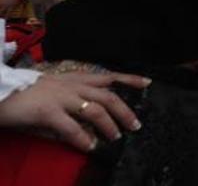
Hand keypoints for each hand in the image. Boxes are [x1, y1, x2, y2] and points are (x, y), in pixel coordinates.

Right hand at [0, 71, 149, 151]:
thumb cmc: (24, 95)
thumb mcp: (53, 93)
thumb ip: (72, 103)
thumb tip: (90, 119)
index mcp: (73, 79)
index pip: (108, 76)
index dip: (129, 79)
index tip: (147, 83)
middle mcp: (70, 85)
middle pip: (108, 97)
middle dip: (125, 111)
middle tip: (135, 125)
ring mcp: (60, 97)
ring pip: (95, 110)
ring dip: (109, 125)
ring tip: (115, 137)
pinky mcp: (47, 111)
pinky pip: (71, 127)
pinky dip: (83, 138)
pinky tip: (89, 146)